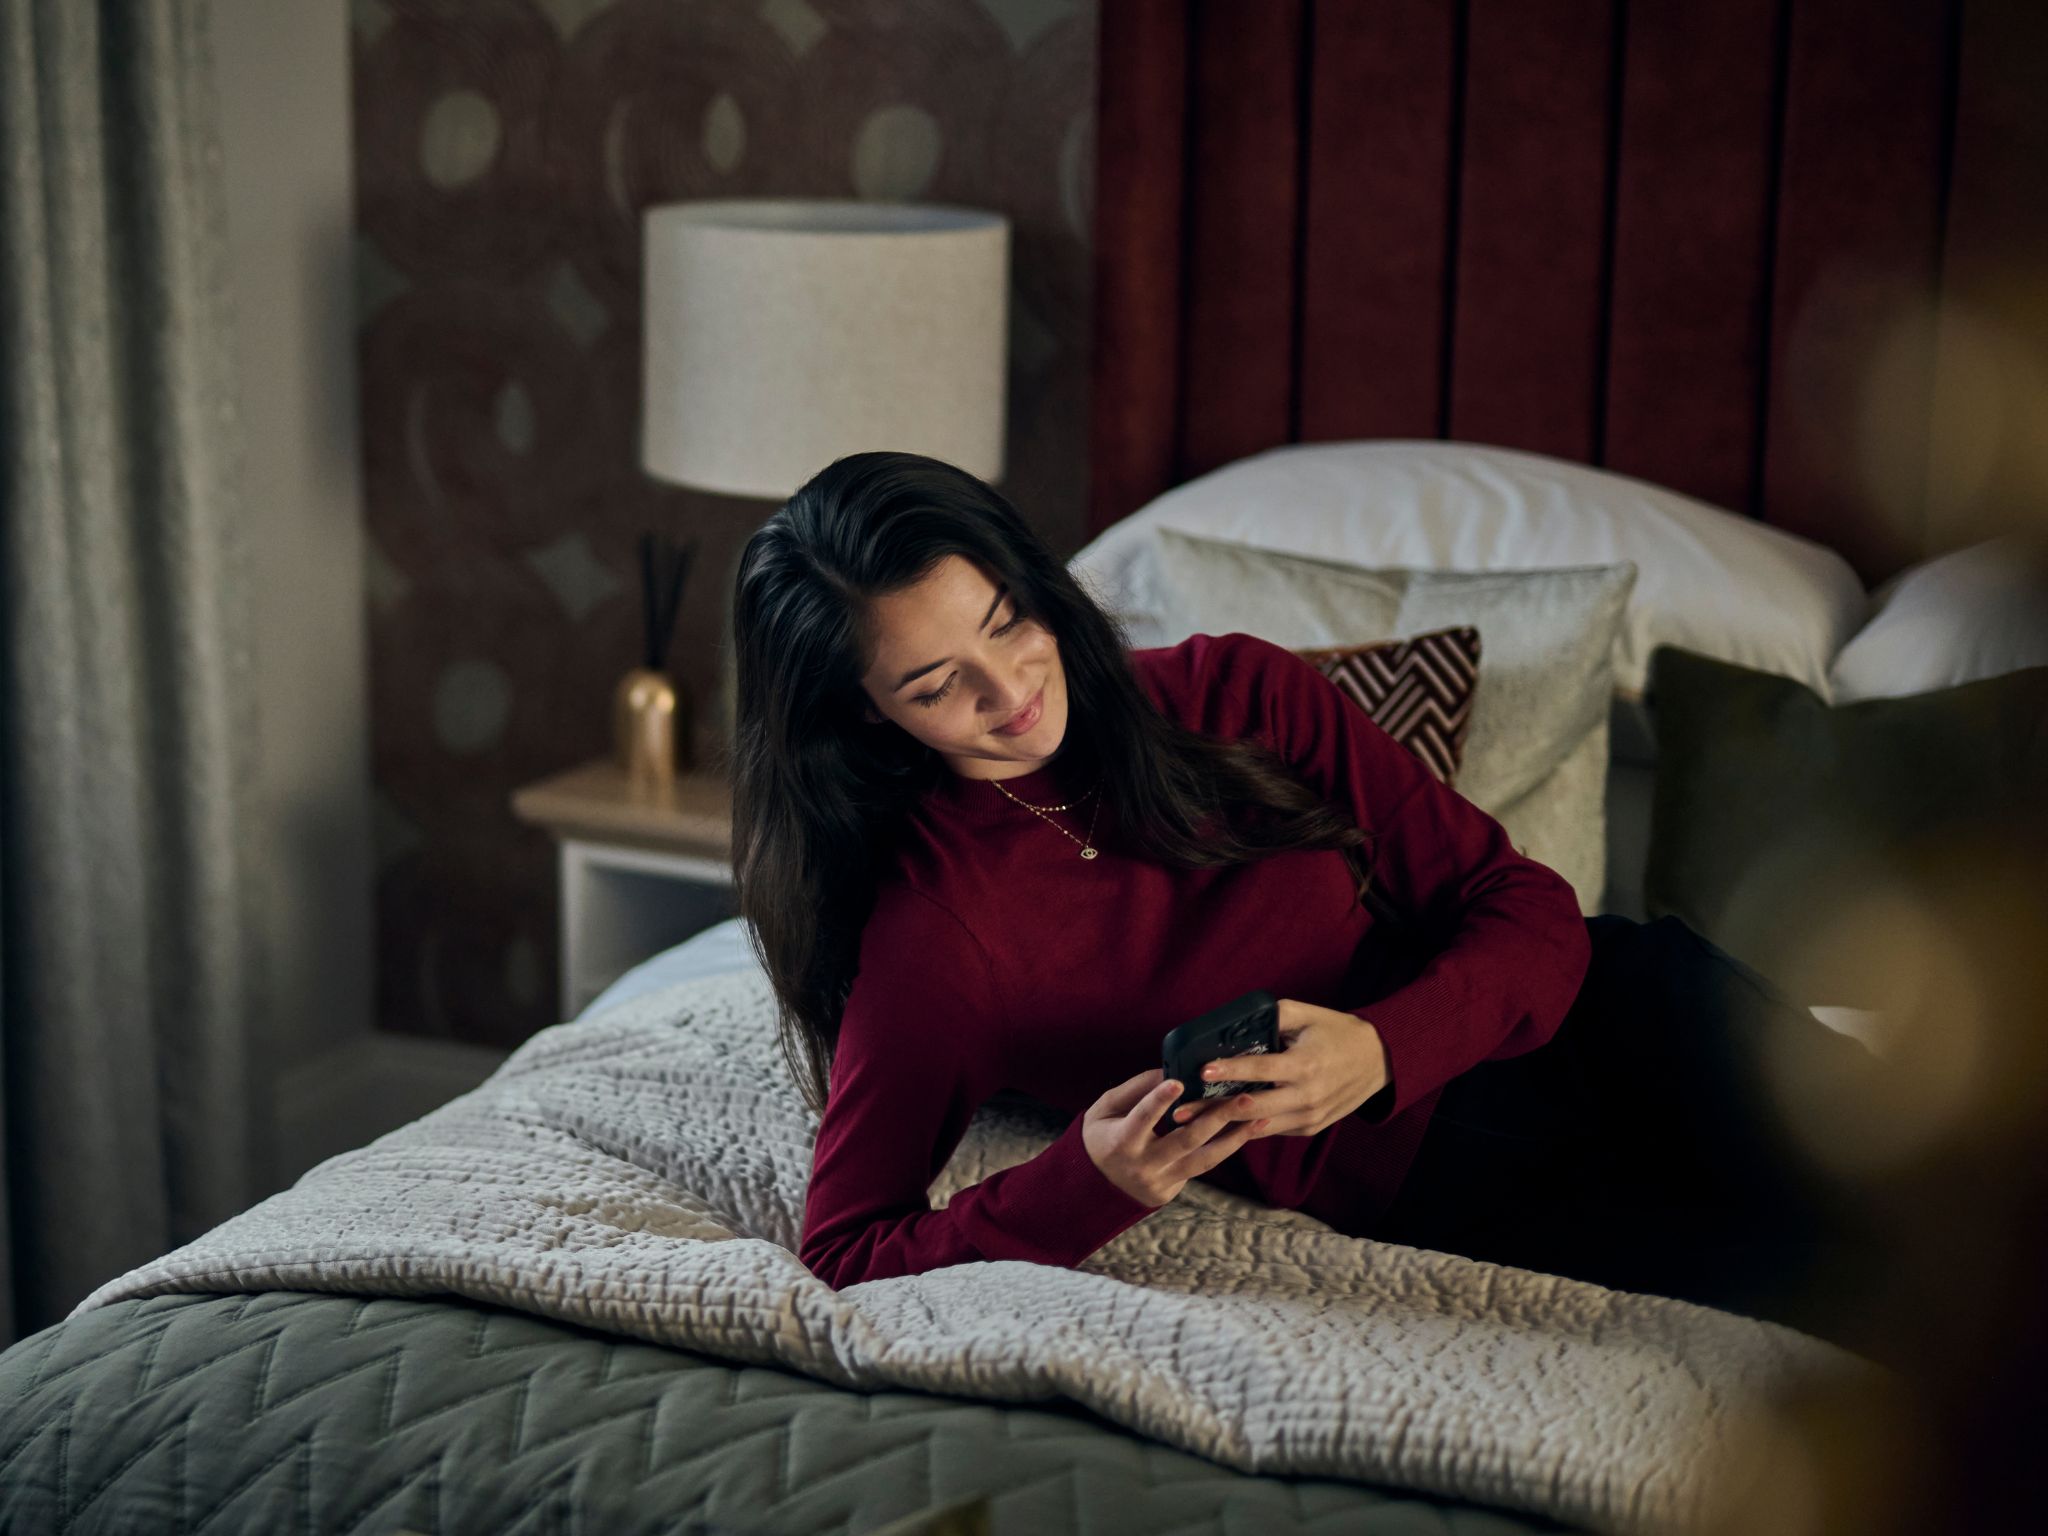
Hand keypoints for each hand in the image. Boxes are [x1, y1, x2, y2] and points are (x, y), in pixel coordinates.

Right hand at [1081, 1067, 1270, 1206]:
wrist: (1097, 1186)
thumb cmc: (1101, 1135)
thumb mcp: (1105, 1108)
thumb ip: (1135, 1089)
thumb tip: (1169, 1069)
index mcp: (1121, 1142)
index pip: (1141, 1119)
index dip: (1158, 1101)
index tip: (1177, 1081)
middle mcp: (1143, 1164)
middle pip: (1185, 1140)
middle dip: (1216, 1118)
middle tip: (1243, 1098)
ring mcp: (1161, 1180)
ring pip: (1204, 1160)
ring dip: (1234, 1139)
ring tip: (1258, 1119)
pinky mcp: (1174, 1188)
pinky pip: (1203, 1166)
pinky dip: (1225, 1148)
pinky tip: (1245, 1131)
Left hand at [1168, 999, 1388, 1138]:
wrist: (1377, 1061)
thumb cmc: (1337, 1032)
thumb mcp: (1308, 1015)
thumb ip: (1273, 1015)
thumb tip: (1236, 1020)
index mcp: (1304, 1065)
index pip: (1260, 1069)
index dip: (1229, 1070)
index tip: (1202, 1070)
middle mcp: (1305, 1096)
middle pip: (1250, 1107)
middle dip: (1211, 1110)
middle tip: (1179, 1109)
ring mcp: (1307, 1117)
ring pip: (1256, 1126)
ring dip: (1222, 1125)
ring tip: (1189, 1123)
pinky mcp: (1308, 1129)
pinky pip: (1270, 1130)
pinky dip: (1244, 1128)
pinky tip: (1217, 1126)